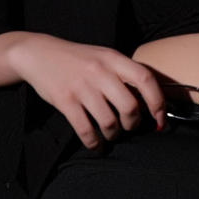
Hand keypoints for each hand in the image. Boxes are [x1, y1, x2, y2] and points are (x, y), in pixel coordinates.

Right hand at [5, 34, 166, 149]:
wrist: (38, 54)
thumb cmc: (77, 59)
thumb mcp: (103, 57)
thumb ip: (123, 74)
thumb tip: (148, 103)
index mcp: (113, 58)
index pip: (145, 79)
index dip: (158, 102)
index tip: (160, 118)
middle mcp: (99, 71)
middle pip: (130, 107)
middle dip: (133, 123)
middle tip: (129, 125)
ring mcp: (81, 87)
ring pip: (109, 122)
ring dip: (114, 135)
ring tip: (111, 134)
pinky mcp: (65, 101)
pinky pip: (86, 130)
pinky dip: (94, 143)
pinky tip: (96, 144)